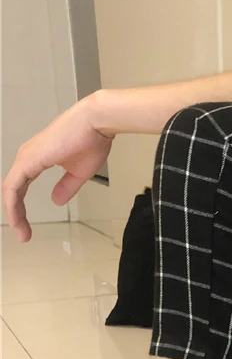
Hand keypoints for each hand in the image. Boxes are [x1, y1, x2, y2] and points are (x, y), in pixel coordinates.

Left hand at [2, 95, 112, 242]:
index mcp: (37, 159)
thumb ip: (66, 187)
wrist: (95, 123)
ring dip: (14, 214)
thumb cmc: (91, 141)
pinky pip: (13, 186)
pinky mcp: (29, 160)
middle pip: (13, 190)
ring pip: (10, 190)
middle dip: (16, 215)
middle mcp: (27, 157)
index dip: (22, 208)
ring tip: (22, 233)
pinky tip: (16, 218)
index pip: (21, 187)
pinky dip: (12, 204)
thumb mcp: (79, 172)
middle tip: (24, 235)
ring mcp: (26, 158)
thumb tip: (55, 201)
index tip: (29, 228)